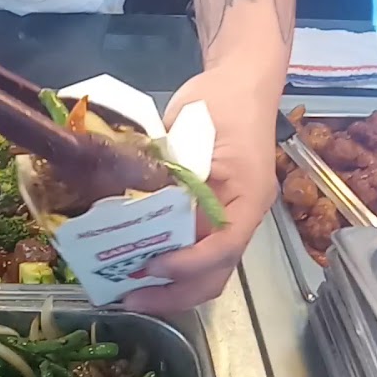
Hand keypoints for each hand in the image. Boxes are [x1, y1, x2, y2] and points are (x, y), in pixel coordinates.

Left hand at [124, 64, 280, 317]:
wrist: (239, 81)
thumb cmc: (223, 100)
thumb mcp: (195, 129)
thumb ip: (172, 170)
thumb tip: (136, 205)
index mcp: (249, 196)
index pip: (225, 246)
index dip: (188, 264)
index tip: (151, 267)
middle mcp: (241, 216)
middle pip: (216, 273)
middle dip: (173, 292)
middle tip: (129, 295)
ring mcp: (227, 219)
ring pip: (205, 271)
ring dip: (168, 287)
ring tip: (128, 290)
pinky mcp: (209, 216)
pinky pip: (192, 251)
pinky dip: (167, 265)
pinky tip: (136, 267)